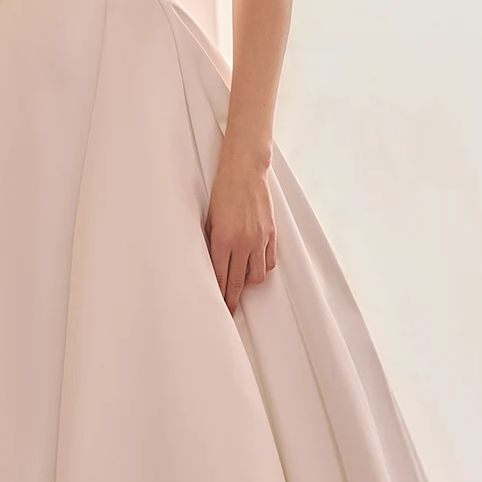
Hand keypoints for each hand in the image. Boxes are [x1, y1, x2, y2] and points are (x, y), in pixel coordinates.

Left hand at [205, 143, 276, 313]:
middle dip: (232, 299)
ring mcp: (259, 239)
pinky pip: (268, 261)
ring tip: (240, 283)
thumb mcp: (209, 219)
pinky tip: (254, 267)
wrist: (245, 171)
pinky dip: (261, 268)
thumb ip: (212, 243)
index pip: (220, 277)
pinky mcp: (272, 234)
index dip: (219, 295)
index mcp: (223, 239)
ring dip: (247, 283)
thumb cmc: (223, 191)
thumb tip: (212, 265)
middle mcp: (243, 242)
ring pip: (256, 276)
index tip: (218, 307)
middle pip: (237, 282)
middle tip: (229, 311)